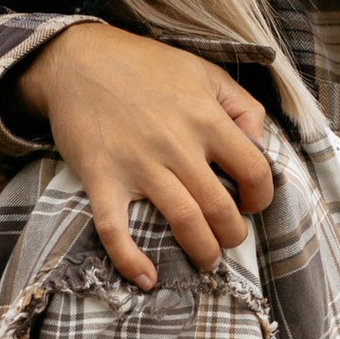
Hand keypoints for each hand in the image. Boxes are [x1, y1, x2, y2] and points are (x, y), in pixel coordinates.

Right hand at [12, 21, 274, 286]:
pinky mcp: (102, 179)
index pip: (255, 170)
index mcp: (206, 116)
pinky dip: (131, 260)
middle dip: (233, 234)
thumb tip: (261, 144)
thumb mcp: (205, 71)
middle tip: (229, 238)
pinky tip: (146, 278)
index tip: (252, 203)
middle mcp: (177, 144)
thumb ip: (242, 105)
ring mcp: (138, 165)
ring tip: (206, 261)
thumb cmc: (146, 65)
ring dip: (202, 251)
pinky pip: (116, 230)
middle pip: (221, 207)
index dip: (261, 196)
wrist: (78, 60)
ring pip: (184, 223)